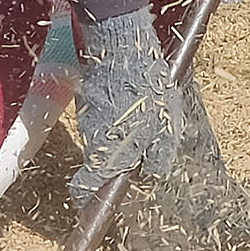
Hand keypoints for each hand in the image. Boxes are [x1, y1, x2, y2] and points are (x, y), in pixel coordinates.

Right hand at [72, 7, 187, 193]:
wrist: (122, 47)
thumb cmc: (147, 92)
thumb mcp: (166, 131)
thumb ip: (157, 159)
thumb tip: (150, 176)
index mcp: (108, 157)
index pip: (83, 189)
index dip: (88, 200)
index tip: (97, 203)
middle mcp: (92, 142)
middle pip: (97, 166)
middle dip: (115, 166)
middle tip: (140, 156)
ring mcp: (87, 120)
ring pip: (100, 142)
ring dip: (117, 140)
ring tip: (143, 125)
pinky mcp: (88, 101)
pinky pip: (100, 121)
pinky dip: (114, 121)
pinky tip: (134, 107)